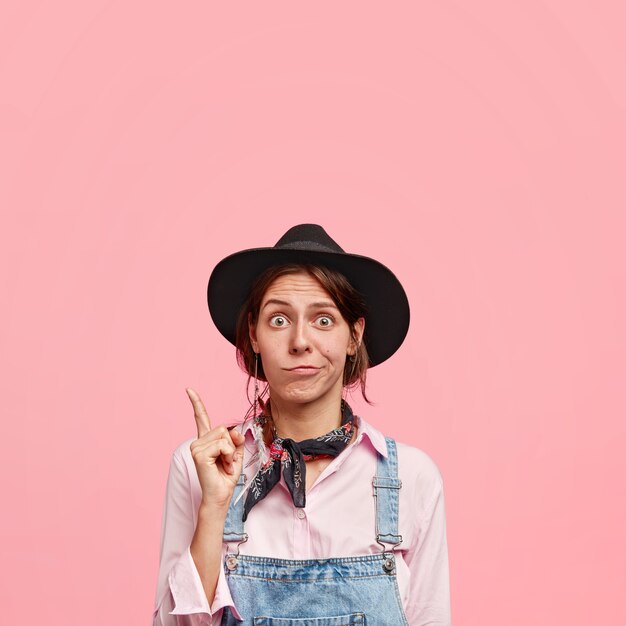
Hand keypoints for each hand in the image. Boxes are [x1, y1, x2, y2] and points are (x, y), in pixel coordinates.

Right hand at [186, 387, 245, 508]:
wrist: (220, 496)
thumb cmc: (226, 477)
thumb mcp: (236, 453)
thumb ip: (236, 439)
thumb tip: (234, 431)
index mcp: (206, 441)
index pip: (201, 418)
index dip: (196, 403)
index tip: (189, 389)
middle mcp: (199, 442)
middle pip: (223, 428)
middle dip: (232, 445)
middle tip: (227, 461)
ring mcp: (196, 447)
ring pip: (223, 436)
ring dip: (230, 452)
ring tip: (224, 465)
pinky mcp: (198, 454)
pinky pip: (222, 445)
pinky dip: (227, 456)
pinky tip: (222, 466)